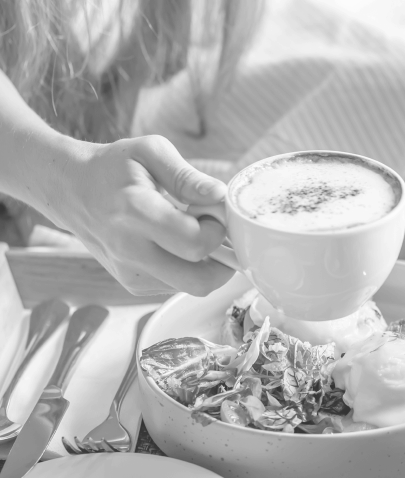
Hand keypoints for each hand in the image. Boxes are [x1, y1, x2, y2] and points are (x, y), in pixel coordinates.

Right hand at [54, 135, 233, 295]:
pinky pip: (177, 286)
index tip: (213, 214)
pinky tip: (176, 245)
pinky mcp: (132, 285)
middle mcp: (130, 249)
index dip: (217, 231)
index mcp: (135, 211)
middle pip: (200, 281)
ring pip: (192, 287)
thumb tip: (219, 196)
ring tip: (193, 235)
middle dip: (223, 261)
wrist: (70, 190)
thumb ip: (187, 176)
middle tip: (215, 234)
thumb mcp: (150, 152)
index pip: (195, 243)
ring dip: (206, 266)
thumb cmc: (112, 168)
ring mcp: (130, 272)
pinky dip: (188, 269)